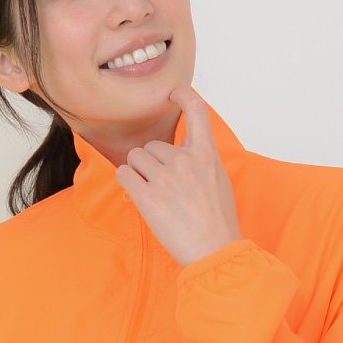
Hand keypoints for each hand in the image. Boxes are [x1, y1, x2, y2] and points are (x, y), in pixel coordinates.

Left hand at [115, 88, 240, 265]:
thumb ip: (200, 162)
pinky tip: (134, 191)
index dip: (184, 97)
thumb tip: (182, 155)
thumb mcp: (218, 181)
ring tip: (150, 191)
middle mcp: (185, 160)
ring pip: (135, 158)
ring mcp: (165, 178)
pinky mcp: (146, 196)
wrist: (214, 249)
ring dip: (137, 171)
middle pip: (152, 145)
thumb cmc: (217, 220)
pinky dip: (125, 180)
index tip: (174, 93)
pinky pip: (124, 174)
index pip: (197, 113)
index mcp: (206, 155)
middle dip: (151, 162)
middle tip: (163, 186)